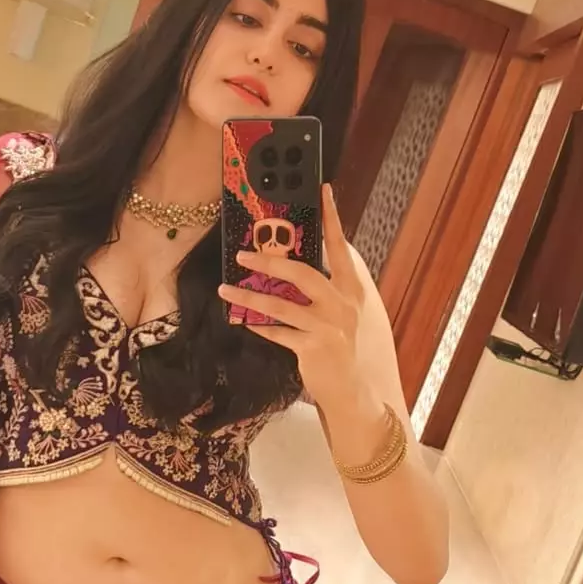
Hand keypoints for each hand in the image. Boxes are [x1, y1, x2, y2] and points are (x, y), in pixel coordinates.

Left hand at [218, 185, 385, 417]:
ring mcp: (328, 326)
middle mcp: (343, 304)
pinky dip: (259, 326)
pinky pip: (278, 332)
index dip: (331, 218)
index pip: (341, 246)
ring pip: (280, 305)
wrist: (357, 393)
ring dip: (249, 297)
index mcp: (353, 289)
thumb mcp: (347, 313)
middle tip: (242, 255)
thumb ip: (329, 289)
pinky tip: (242, 321)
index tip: (321, 191)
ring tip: (225, 290)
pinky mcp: (313, 348)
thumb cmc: (349, 349)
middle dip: (269, 261)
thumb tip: (297, 266)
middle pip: (302, 273)